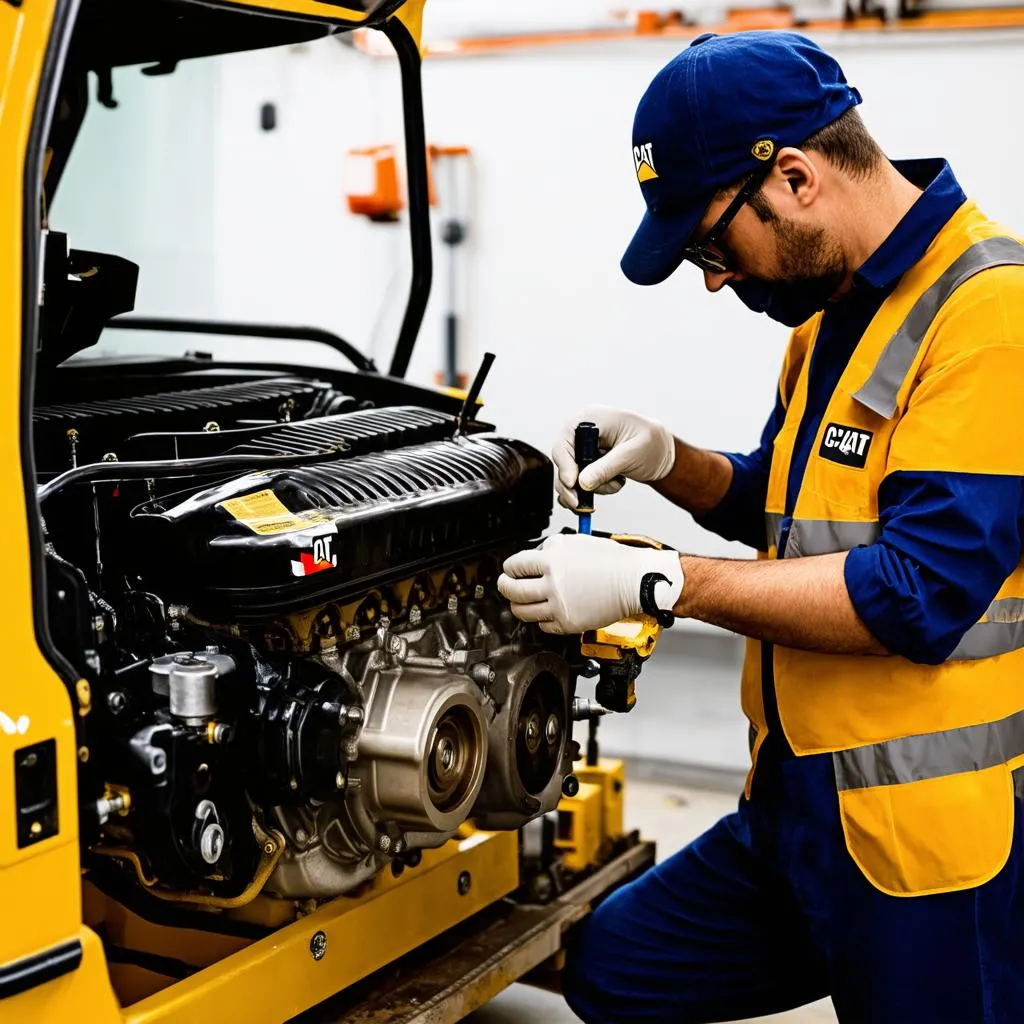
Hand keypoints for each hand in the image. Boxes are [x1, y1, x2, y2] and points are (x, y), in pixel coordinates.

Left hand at [497, 534, 683, 634]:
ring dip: (518, 606)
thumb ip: (550, 548)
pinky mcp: (568, 623)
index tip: (510, 570)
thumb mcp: (575, 542)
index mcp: (552, 559)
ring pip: (522, 611)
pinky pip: (543, 626)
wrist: (633, 581)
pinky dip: (541, 620)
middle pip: (512, 590)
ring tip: (521, 601)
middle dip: (505, 587)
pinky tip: (546, 612)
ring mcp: (559, 605)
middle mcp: (552, 583)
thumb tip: (533, 558)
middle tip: (506, 585)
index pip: (515, 565)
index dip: (509, 568)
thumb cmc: (610, 560)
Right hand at [551, 407, 676, 509]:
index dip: (565, 464)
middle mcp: (583, 432)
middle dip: (571, 485)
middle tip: (580, 502)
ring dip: (587, 489)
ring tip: (614, 484)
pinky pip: (579, 481)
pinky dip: (591, 491)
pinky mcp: (587, 462)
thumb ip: (607, 467)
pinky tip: (611, 485)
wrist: (661, 452)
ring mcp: (584, 448)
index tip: (572, 483)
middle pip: (563, 461)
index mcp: (591, 419)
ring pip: (570, 475)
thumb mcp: (631, 454)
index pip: (565, 441)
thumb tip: (583, 482)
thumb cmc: (651, 442)